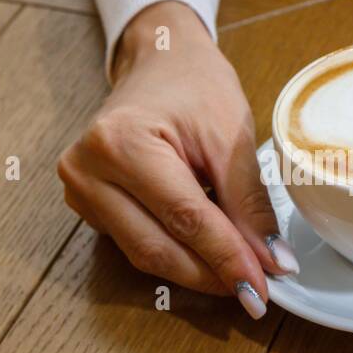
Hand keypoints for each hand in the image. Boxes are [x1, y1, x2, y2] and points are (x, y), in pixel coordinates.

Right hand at [57, 1, 297, 317]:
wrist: (159, 61)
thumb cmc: (193, 86)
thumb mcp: (231, 137)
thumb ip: (250, 205)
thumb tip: (272, 263)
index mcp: (120, 143)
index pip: (183, 218)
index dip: (226, 258)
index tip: (263, 286)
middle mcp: (87, 170)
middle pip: (157, 247)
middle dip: (211, 274)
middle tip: (256, 292)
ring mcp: (81, 190)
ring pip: (144, 254)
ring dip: (195, 271)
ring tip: (238, 276)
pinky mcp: (88, 204)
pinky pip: (136, 243)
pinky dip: (177, 255)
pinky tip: (209, 256)